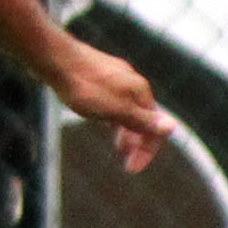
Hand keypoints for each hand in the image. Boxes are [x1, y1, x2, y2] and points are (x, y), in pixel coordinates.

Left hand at [47, 38, 176, 172]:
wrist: (54, 59)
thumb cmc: (83, 86)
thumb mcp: (115, 109)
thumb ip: (143, 120)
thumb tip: (173, 128)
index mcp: (140, 92)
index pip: (154, 126)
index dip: (147, 150)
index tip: (133, 168)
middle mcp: (131, 83)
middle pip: (143, 118)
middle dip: (138, 143)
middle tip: (127, 164)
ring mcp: (114, 78)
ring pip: (127, 109)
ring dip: (127, 131)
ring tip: (119, 147)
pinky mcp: (98, 76)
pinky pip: (113, 100)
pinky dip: (113, 116)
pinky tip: (104, 120)